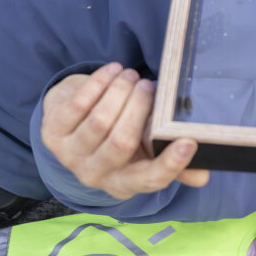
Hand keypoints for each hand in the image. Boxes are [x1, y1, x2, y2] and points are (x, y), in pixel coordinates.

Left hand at [38, 63, 209, 199]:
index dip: (170, 164)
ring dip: (119, 92)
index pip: (150, 180)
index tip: (188, 142)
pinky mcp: (51, 134)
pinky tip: (112, 71)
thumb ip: (171, 163)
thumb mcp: (143, 154)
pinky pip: (78, 105)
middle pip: (122, 143)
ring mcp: (70, 157)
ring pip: (99, 121)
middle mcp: (96, 176)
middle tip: (150, 87)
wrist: (71, 130)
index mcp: (125, 184)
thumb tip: (203, 174)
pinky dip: (99, 84)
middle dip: (139, 109)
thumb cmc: (119, 140)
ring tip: (132, 76)